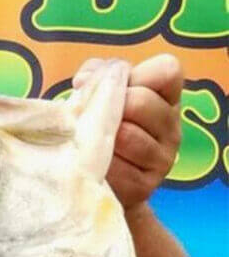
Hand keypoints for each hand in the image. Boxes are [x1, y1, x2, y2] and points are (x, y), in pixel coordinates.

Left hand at [73, 54, 182, 211]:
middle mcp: (172, 128)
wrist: (99, 183)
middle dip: (109, 106)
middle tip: (94, 119)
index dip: (137, 74)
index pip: (168, 70)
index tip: (116, 88)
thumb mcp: (102, 94)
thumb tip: (84, 81)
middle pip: (141, 101)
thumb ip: (96, 74)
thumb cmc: (100, 130)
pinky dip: (98, 163)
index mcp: (167, 98)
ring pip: (127, 135)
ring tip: (90, 142)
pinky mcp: (144, 186)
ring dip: (100, 136)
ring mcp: (162, 159)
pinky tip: (92, 164)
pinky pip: (117, 168)